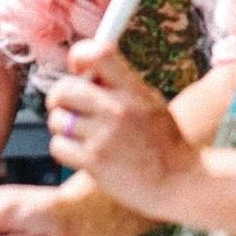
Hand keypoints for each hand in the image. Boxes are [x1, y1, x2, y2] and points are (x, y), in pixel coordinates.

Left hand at [45, 40, 200, 215]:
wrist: (178, 182)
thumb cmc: (164, 143)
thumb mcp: (150, 103)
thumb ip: (121, 86)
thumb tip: (85, 71)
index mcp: (133, 90)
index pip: (97, 54)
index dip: (79, 56)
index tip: (77, 68)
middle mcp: (117, 109)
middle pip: (64, 89)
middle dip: (59, 98)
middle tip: (68, 107)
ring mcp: (105, 136)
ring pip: (57, 119)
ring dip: (62, 127)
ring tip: (80, 135)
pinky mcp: (95, 162)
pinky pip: (58, 146)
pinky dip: (64, 150)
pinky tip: (81, 154)